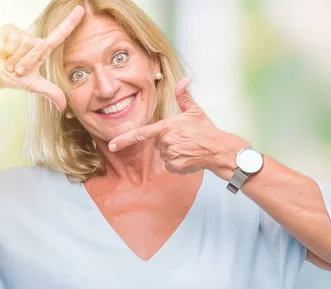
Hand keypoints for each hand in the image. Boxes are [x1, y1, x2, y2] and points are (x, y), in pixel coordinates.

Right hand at [0, 5, 84, 110]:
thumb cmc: (13, 78)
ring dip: (17, 59)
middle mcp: (34, 39)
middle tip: (17, 70)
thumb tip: (63, 107)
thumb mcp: (35, 86)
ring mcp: (22, 33)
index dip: (71, 22)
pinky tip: (2, 54)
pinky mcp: (9, 29)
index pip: (60, 34)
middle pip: (39, 48)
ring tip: (9, 64)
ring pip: (26, 44)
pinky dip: (8, 51)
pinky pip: (15, 40)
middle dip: (27, 63)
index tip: (81, 9)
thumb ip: (52, 93)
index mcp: (42, 50)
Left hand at [108, 78, 243, 174]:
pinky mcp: (176, 166)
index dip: (124, 139)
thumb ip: (184, 95)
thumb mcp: (194, 110)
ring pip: (164, 154)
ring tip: (188, 147)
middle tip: (184, 138)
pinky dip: (177, 162)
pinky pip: (170, 165)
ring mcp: (171, 155)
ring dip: (173, 152)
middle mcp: (166, 142)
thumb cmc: (206, 130)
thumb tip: (184, 79)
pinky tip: (188, 156)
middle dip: (167, 141)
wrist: (218, 150)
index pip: (141, 133)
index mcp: (167, 127)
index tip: (112, 145)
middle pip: (157, 143)